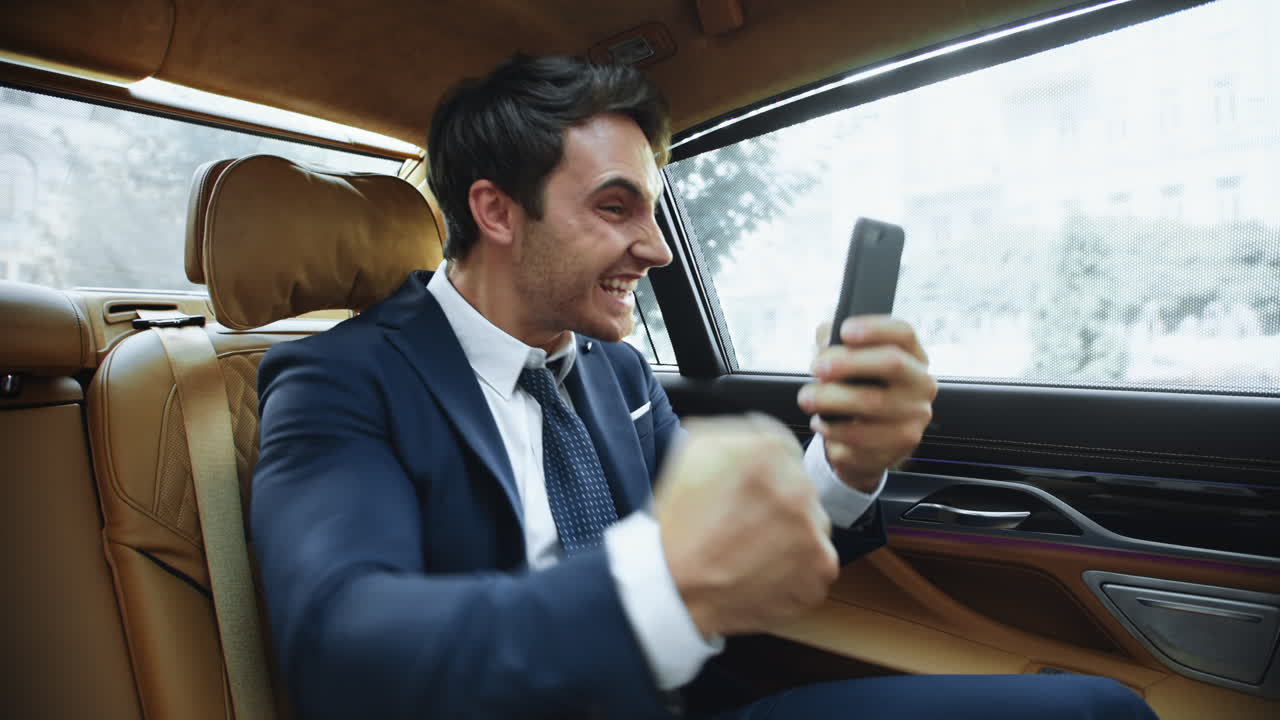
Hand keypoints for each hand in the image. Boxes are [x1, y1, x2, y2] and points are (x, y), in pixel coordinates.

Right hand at [652, 414, 838, 637]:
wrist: (674, 588)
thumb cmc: (679, 524)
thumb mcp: (693, 452)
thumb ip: (735, 428)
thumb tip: (758, 429)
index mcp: (768, 453)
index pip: (785, 450)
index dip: (763, 472)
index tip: (750, 491)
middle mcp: (798, 488)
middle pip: (800, 488)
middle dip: (777, 503)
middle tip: (744, 523)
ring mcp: (813, 532)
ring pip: (812, 525)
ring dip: (791, 534)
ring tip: (752, 550)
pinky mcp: (821, 571)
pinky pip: (817, 563)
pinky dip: (797, 569)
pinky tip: (764, 570)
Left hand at [797, 316, 936, 492]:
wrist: (869, 446)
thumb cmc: (859, 394)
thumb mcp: (850, 363)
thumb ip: (836, 342)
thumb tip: (826, 337)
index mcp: (912, 356)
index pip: (904, 332)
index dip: (875, 328)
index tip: (844, 331)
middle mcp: (921, 385)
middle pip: (892, 363)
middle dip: (849, 362)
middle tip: (817, 368)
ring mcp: (915, 418)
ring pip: (873, 403)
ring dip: (832, 400)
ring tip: (807, 399)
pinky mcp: (900, 447)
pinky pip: (862, 437)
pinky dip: (834, 430)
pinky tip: (821, 424)